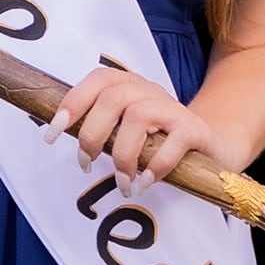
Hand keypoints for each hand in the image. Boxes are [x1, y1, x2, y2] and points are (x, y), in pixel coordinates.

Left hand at [42, 66, 246, 196]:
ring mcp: (173, 109)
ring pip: (138, 116)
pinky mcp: (194, 130)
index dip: (72, 103)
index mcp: (128, 86)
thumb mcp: (126, 131)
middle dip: (92, 134)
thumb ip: (99, 128)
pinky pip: (173, 141)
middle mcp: (150, 91)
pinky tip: (145, 182)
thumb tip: (55, 132)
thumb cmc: (158, 141)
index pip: (97, 81)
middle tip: (86, 164)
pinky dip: (155, 165)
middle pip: (113, 98)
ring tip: (121, 182)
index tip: (52, 133)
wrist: (212, 147)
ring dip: (123, 154)